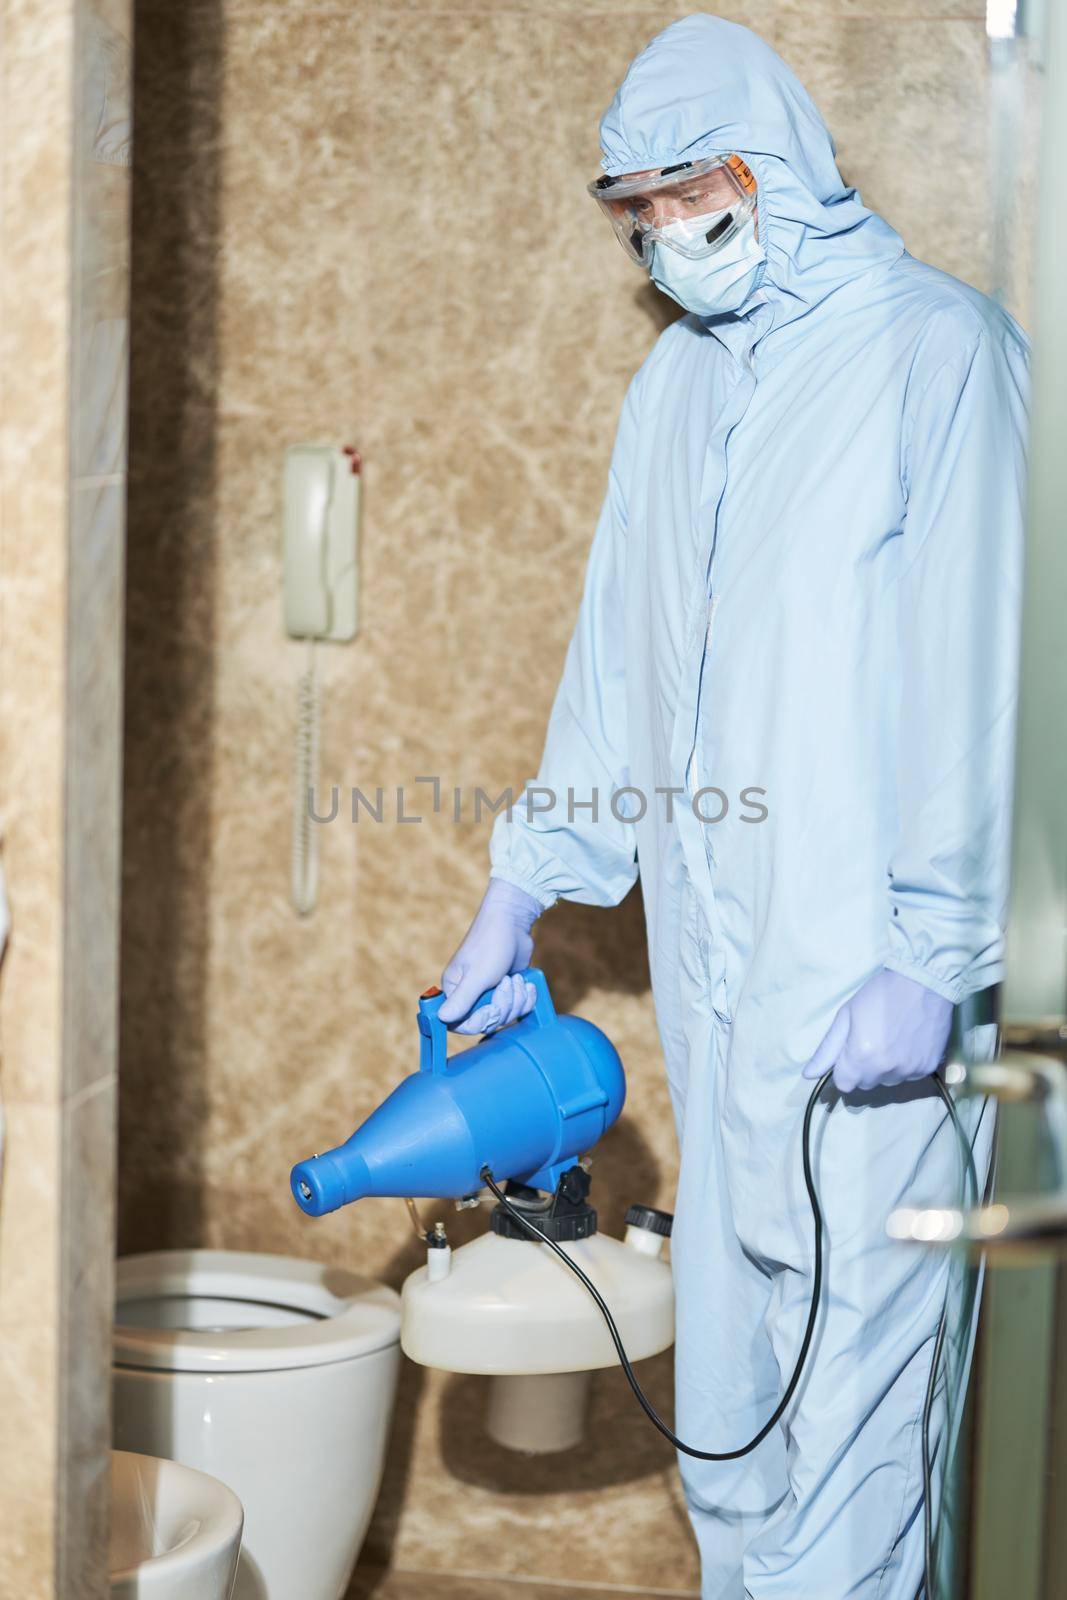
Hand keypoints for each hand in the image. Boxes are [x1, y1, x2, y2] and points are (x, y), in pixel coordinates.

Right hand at [437, 878, 542, 1034]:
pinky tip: (526, 981)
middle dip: (503, 1006)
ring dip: (516, 999)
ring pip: (506, 1016)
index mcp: (454, 990)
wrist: (513, 920)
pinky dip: (526, 997)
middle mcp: (470, 994)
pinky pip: (519, 1007)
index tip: (491, 1010)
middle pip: (488, 1022)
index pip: (460, 1024)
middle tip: (506, 982)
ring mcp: (491, 992)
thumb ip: (461, 1000)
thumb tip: (441, 1018)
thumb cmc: (490, 944)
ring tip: (515, 978)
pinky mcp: (507, 988)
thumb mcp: (476, 975)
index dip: (479, 1022)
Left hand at [802, 968, 951, 1093]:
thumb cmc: (880, 994)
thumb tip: (808, 1075)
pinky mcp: (928, 1068)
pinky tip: (908, 1043)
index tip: (851, 1051)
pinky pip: (910, 1076)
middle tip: (872, 1041)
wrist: (924, 982)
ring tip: (892, 1040)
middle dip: (864, 1069)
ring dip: (885, 1068)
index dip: (844, 1069)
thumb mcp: (846, 1016)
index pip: (844, 1084)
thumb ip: (827, 1049)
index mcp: (861, 1057)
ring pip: (888, 1081)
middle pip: (866, 1084)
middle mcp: (885, 1070)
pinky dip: (906, 1065)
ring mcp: (909, 1071)